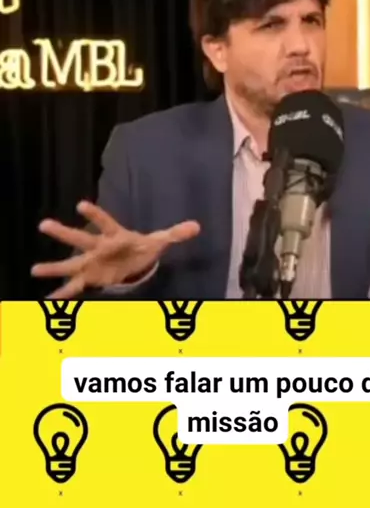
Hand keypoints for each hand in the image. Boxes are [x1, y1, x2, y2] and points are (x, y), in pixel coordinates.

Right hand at [31, 201, 200, 299]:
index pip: (105, 222)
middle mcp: (99, 247)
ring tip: (34, 270)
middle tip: (44, 224)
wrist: (133, 260)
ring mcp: (91, 263)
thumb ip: (175, 234)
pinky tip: (47, 302)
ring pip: (70, 264)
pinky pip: (74, 288)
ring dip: (53, 267)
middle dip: (64, 232)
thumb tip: (196, 226)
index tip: (80, 205)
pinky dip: (62, 296)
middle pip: (80, 239)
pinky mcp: (90, 279)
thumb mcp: (159, 240)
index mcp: (115, 234)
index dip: (94, 214)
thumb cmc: (142, 246)